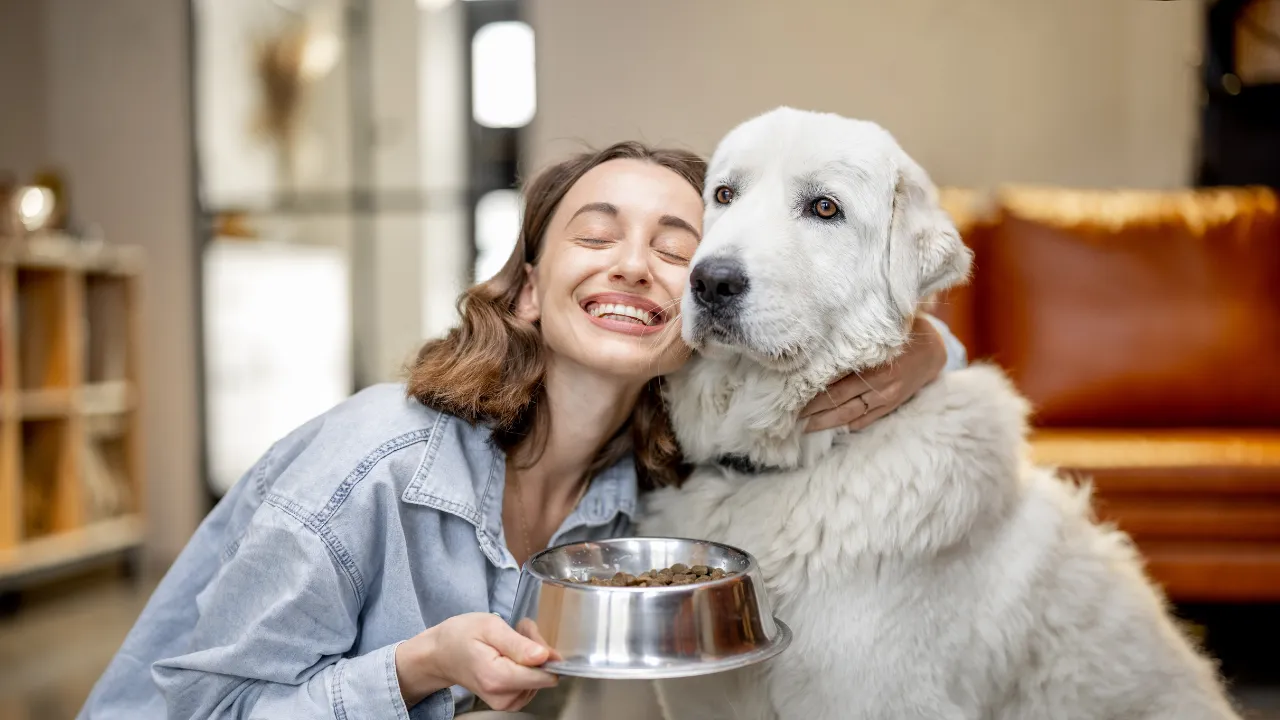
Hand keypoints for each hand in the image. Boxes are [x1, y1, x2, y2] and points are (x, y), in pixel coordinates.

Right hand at [395, 612, 558, 710]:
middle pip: (543, 674)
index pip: (543, 674)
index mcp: (498, 679)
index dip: (543, 651)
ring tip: (508, 641)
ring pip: (540, 677)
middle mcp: (503, 697)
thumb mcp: (490, 627)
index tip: (526, 634)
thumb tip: (545, 656)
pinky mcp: (510, 702)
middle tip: (515, 631)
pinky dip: (526, 664)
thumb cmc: (461, 636)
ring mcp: (506, 703)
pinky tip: (509, 653)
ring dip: (530, 654)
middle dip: (535, 648)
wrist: (441, 654)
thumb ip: (518, 644)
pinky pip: (533, 682)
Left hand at [801, 315, 947, 432]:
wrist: (933, 349)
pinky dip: (852, 424)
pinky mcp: (892, 404)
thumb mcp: (879, 332)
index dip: (814, 395)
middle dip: (814, 412)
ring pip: (851, 414)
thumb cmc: (901, 333)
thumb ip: (853, 340)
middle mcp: (879, 385)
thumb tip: (821, 344)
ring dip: (827, 422)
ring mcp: (886, 398)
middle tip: (791, 418)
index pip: (836, 386)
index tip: (792, 399)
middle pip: (839, 403)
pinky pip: (869, 418)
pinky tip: (836, 429)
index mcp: (873, 366)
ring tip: (806, 428)